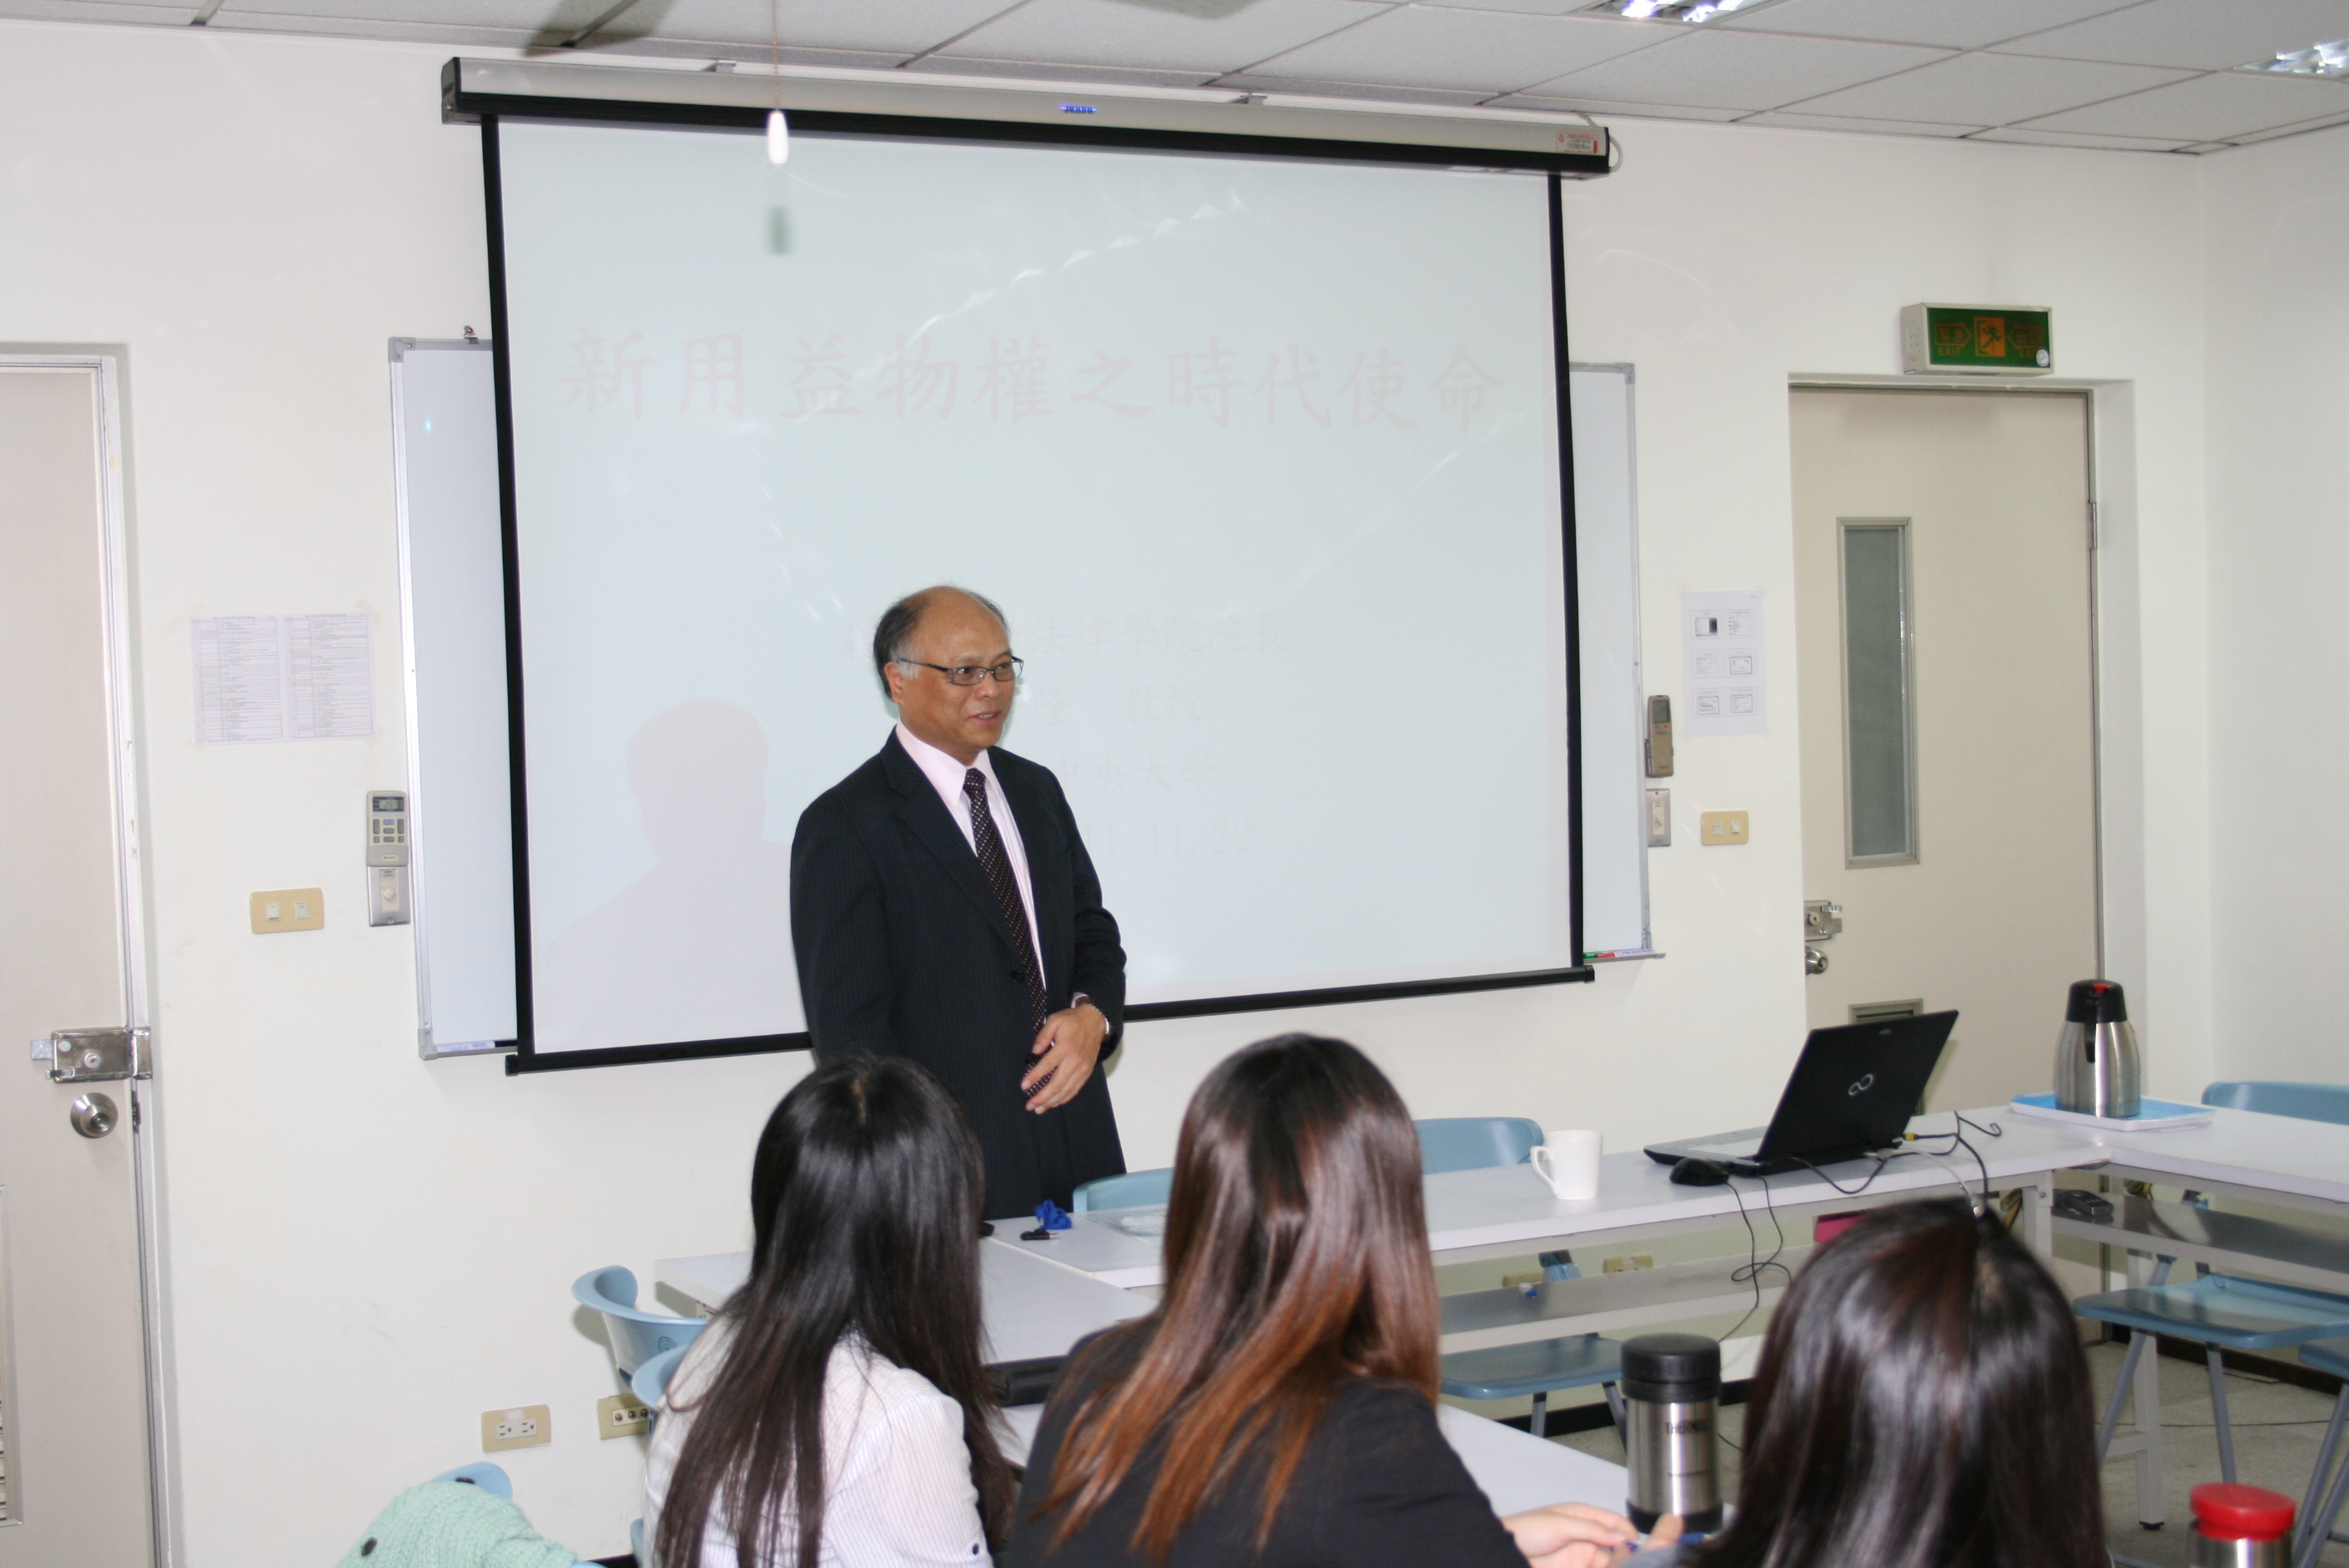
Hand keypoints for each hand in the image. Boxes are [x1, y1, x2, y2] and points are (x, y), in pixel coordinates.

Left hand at [1022, 1002, 1106, 1111]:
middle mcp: (1075, 1061)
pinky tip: (1054, 1103)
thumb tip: (1034, 1051)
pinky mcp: (1086, 1072)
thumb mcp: (1055, 1020)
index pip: (1047, 1066)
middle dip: (1041, 1097)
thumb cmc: (1073, 1021)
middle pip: (1056, 1084)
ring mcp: (1082, 1069)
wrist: (1095, 1021)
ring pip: (1066, 1090)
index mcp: (1066, 1047)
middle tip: (1029, 1105)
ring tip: (1039, 1109)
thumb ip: (1043, 1035)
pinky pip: (1075, 1089)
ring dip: (1051, 1101)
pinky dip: (1064, 1098)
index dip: (1034, 1077)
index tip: (1024, 1086)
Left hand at [1501, 1504, 1677, 1567]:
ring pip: (1607, 1561)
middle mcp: (1584, 1536)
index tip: (1638, 1543)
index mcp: (1580, 1516)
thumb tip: (1621, 1535)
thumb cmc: (1524, 1530)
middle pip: (1614, 1545)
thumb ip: (1590, 1528)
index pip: (1612, 1521)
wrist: (1501, 1553)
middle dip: (1624, 1552)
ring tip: (1621, 1566)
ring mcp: (1580, 1556)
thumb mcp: (1558, 1523)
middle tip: (1632, 1560)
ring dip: (1615, 1563)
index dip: (1626, 1530)